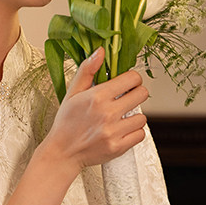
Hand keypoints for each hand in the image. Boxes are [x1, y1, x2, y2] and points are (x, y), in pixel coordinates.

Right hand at [43, 47, 147, 171]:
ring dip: (134, 116)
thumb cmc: (66, 122)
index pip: (132, 78)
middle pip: (142, 94)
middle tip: (126, 99)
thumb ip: (87, 71)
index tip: (126, 84)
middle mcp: (107, 113)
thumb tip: (101, 51)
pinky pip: (140, 135)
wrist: (62, 153)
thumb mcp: (72, 93)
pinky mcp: (118, 147)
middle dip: (136, 94)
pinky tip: (121, 130)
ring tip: (120, 118)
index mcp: (97, 97)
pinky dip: (133, 132)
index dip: (132, 79)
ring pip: (142, 117)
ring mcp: (114, 132)